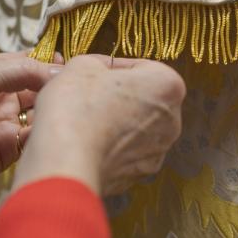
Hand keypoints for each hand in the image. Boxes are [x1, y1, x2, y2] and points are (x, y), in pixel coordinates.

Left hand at [0, 51, 61, 190]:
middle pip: (38, 88)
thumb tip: (56, 68)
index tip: (69, 63)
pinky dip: (44, 132)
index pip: (27, 63)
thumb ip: (19, 70)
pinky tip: (53, 125)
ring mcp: (6, 124)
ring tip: (67, 103)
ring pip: (40, 113)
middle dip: (55, 85)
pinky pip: (33, 139)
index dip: (47, 62)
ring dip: (53, 108)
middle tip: (74, 84)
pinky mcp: (8, 151)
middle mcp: (1, 98)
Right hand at [13, 55, 184, 195]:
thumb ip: (97, 63)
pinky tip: (87, 143)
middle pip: (142, 98)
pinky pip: (126, 152)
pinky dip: (110, 146)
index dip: (111, 67)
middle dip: (116, 95)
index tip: (91, 72)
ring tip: (83, 120)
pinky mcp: (139, 175)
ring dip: (113, 121)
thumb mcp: (81, 66)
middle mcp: (172, 120)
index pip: (140, 66)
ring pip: (134, 127)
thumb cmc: (77, 107)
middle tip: (86, 95)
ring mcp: (158, 151)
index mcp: (167, 85)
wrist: (65, 162)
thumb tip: (96, 72)